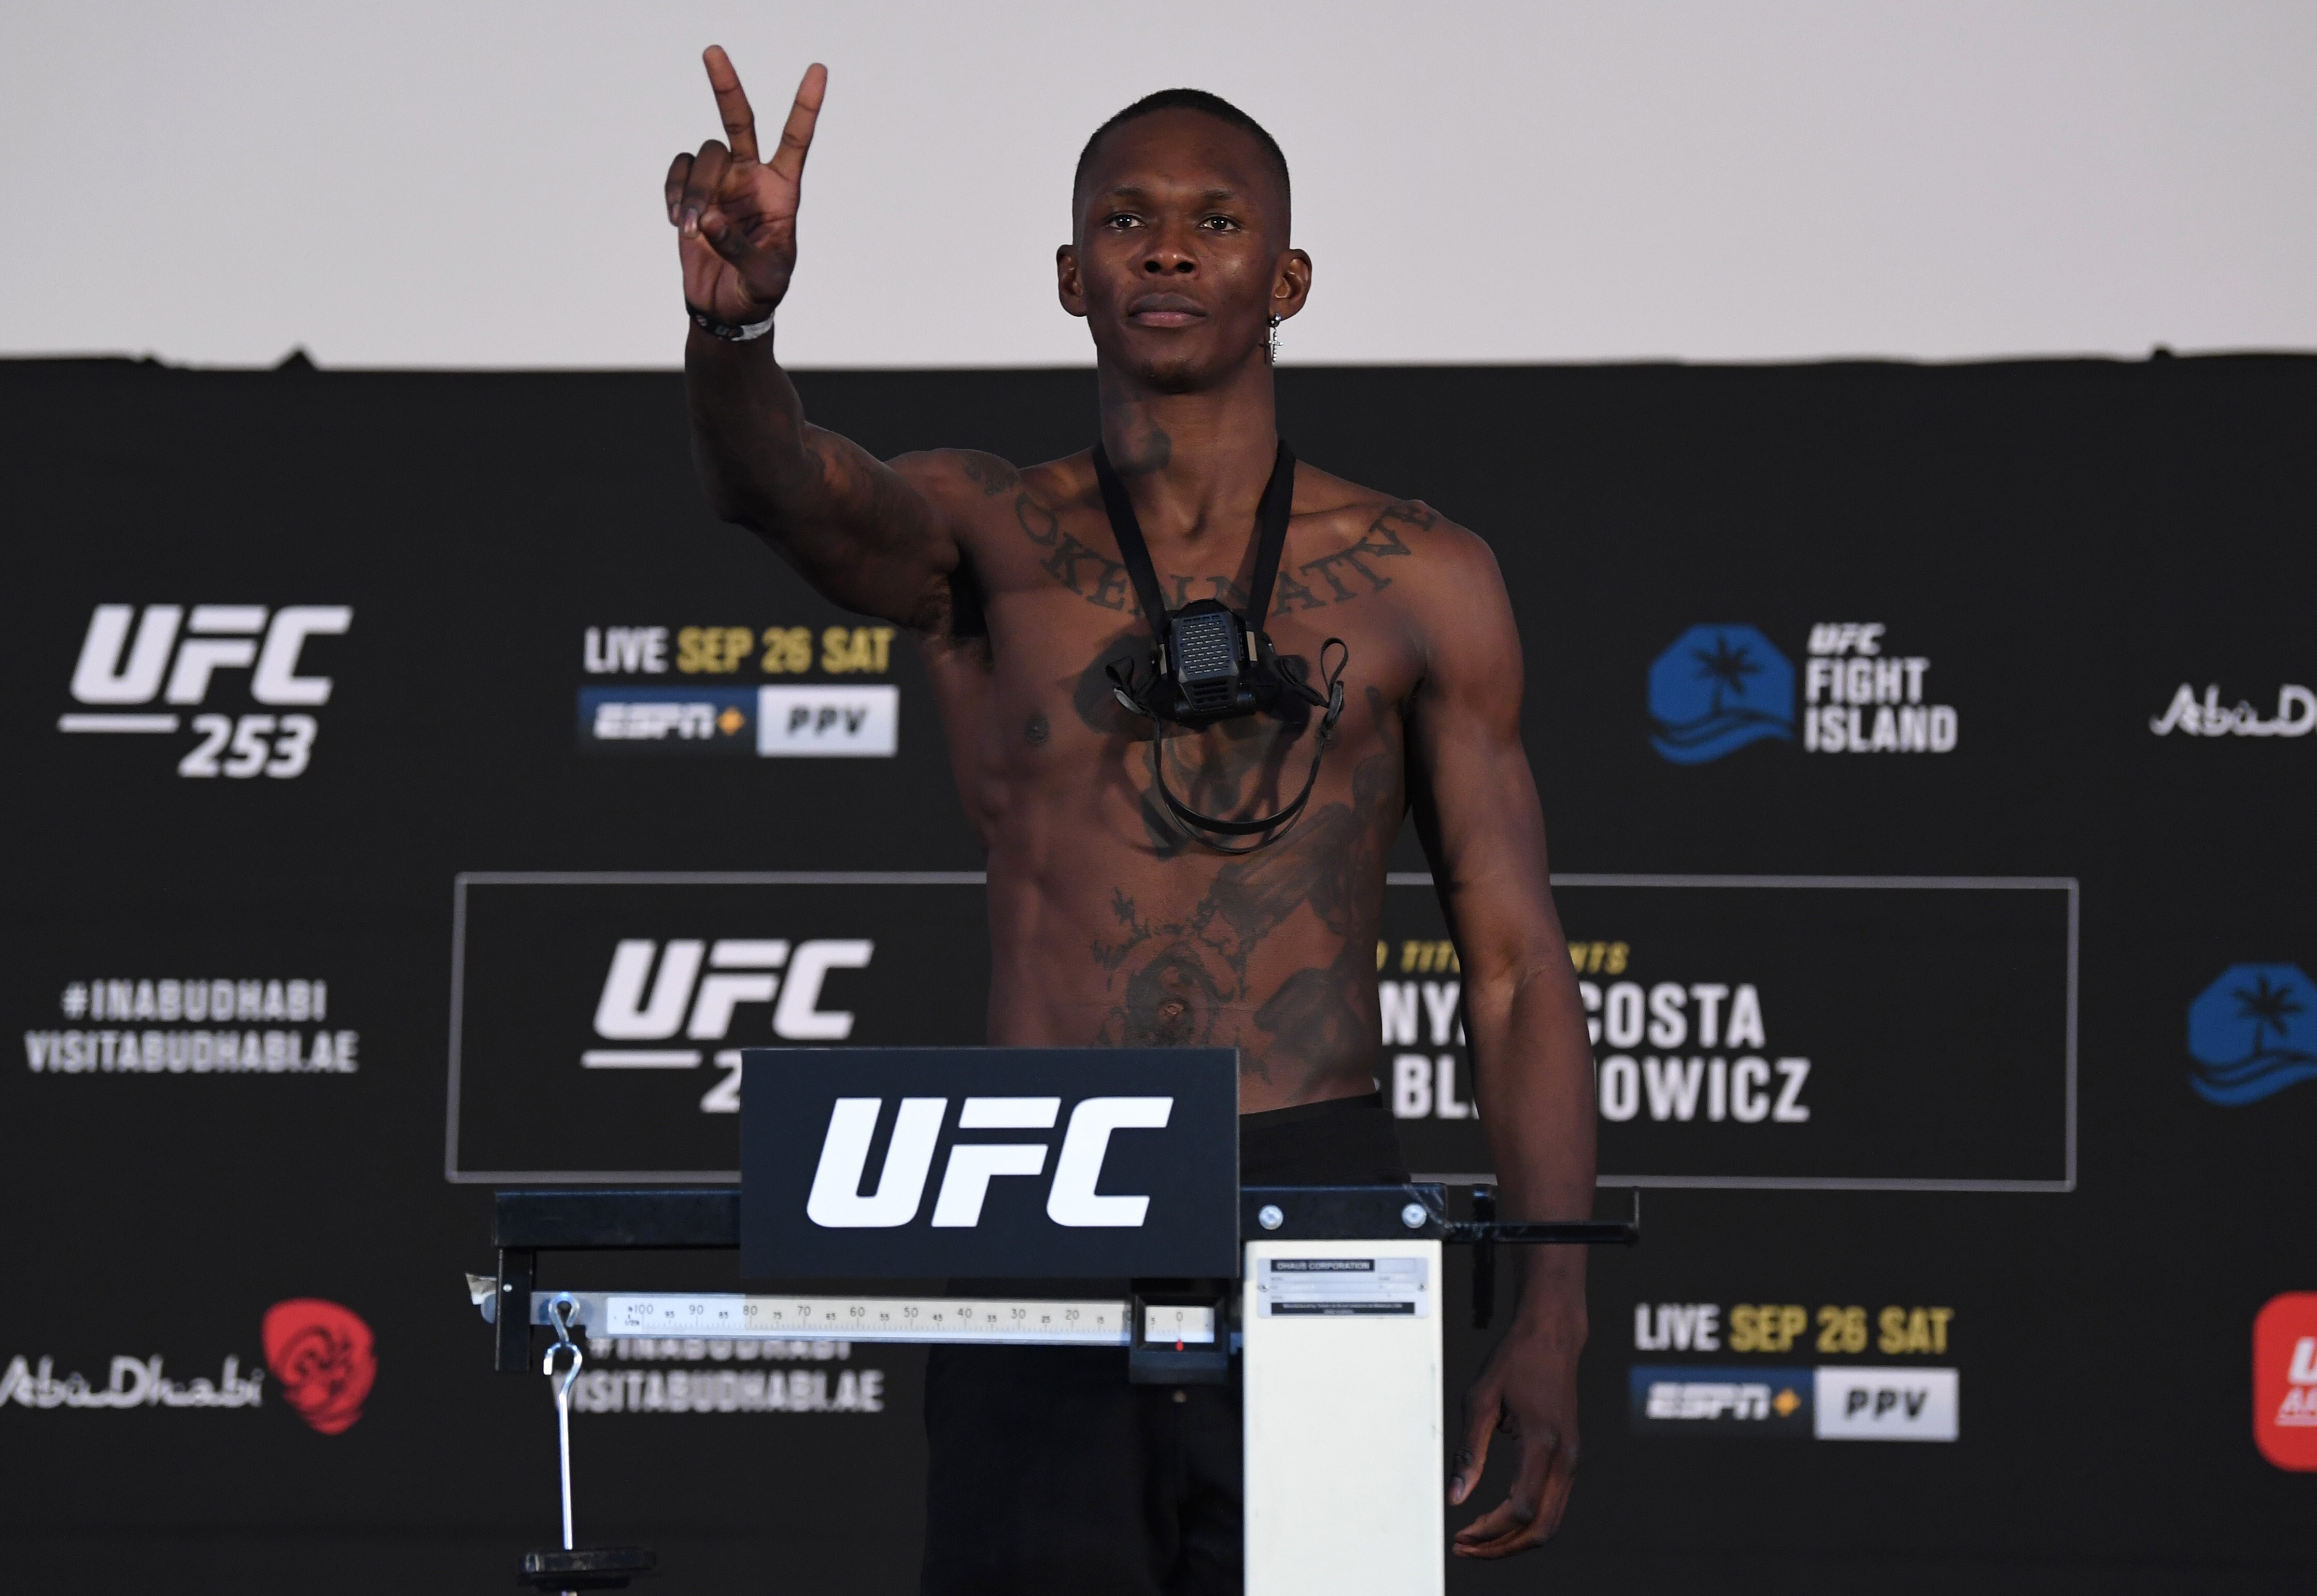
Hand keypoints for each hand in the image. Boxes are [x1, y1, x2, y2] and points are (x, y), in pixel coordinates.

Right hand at [666, 47, 825, 323]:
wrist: (727, 308)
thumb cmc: (758, 291)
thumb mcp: (764, 277)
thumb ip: (740, 248)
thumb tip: (708, 219)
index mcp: (782, 190)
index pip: (797, 140)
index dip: (806, 106)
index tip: (818, 70)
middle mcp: (751, 177)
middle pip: (739, 121)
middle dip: (726, 87)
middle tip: (713, 52)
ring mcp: (720, 182)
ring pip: (702, 158)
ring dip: (691, 191)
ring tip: (690, 230)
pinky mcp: (691, 193)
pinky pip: (677, 171)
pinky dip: (673, 193)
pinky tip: (678, 223)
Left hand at [1448, 1322, 1580, 1556]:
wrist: (1552, 1336)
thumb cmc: (1513, 1362)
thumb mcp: (1480, 1400)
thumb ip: (1469, 1452)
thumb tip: (1455, 1498)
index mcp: (1543, 1442)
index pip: (1519, 1509)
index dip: (1488, 1530)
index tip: (1459, 1534)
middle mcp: (1565, 1458)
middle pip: (1541, 1529)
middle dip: (1500, 1547)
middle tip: (1463, 1547)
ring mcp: (1573, 1460)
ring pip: (1550, 1523)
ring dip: (1514, 1540)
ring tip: (1476, 1539)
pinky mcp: (1571, 1458)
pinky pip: (1553, 1506)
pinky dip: (1527, 1523)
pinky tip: (1497, 1519)